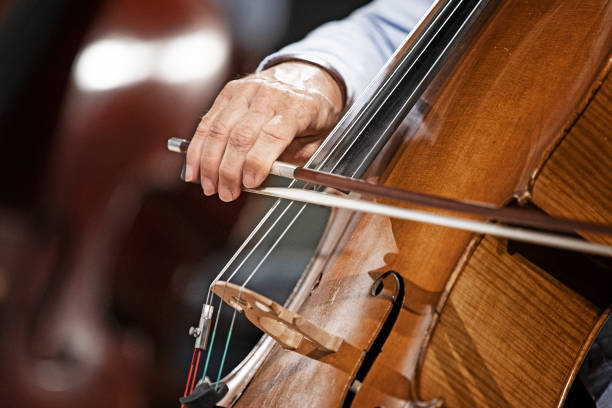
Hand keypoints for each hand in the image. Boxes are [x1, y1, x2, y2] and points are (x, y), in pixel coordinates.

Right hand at [185, 61, 343, 200]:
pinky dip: (198, 147)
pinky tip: (195, 167)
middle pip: (241, 134)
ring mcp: (246, 91)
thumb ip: (295, 158)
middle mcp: (269, 95)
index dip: (257, 162)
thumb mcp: (319, 137)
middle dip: (229, 169)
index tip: (249, 183)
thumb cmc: (315, 111)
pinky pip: (209, 120)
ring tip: (208, 186)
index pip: (272, 135)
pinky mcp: (229, 91)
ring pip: (219, 128)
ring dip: (209, 162)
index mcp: (297, 106)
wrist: (307, 75)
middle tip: (226, 193)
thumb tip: (266, 178)